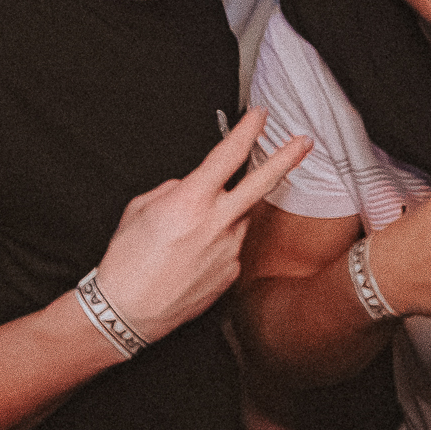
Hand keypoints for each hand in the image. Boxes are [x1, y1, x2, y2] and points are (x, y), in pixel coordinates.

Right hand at [95, 108, 311, 343]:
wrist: (126, 313)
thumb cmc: (125, 262)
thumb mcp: (139, 210)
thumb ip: (172, 191)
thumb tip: (190, 188)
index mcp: (191, 200)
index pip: (227, 155)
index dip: (247, 131)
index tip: (259, 116)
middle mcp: (217, 223)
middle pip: (261, 184)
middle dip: (285, 159)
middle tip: (304, 142)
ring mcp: (228, 251)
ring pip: (238, 220)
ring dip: (225, 217)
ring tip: (188, 237)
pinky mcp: (231, 274)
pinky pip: (229, 248)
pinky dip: (216, 246)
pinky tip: (190, 260)